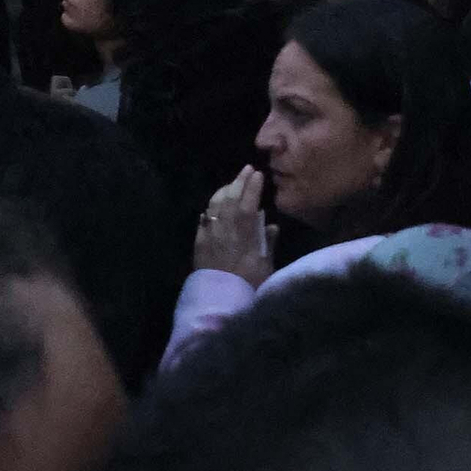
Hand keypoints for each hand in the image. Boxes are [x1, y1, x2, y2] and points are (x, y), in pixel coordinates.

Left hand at [194, 166, 275, 287]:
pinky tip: (215, 204)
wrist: (219, 301)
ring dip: (224, 191)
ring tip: (233, 183)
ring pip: (215, 205)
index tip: (258, 174)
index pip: (248, 205)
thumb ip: (268, 243)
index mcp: (244, 236)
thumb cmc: (248, 285)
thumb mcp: (265, 266)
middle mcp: (225, 231)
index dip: (252, 188)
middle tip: (247, 169)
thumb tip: (271, 225)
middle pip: (230, 200)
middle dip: (239, 182)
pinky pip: (204, 218)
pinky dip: (211, 208)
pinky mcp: (199, 242)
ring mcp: (210, 235)